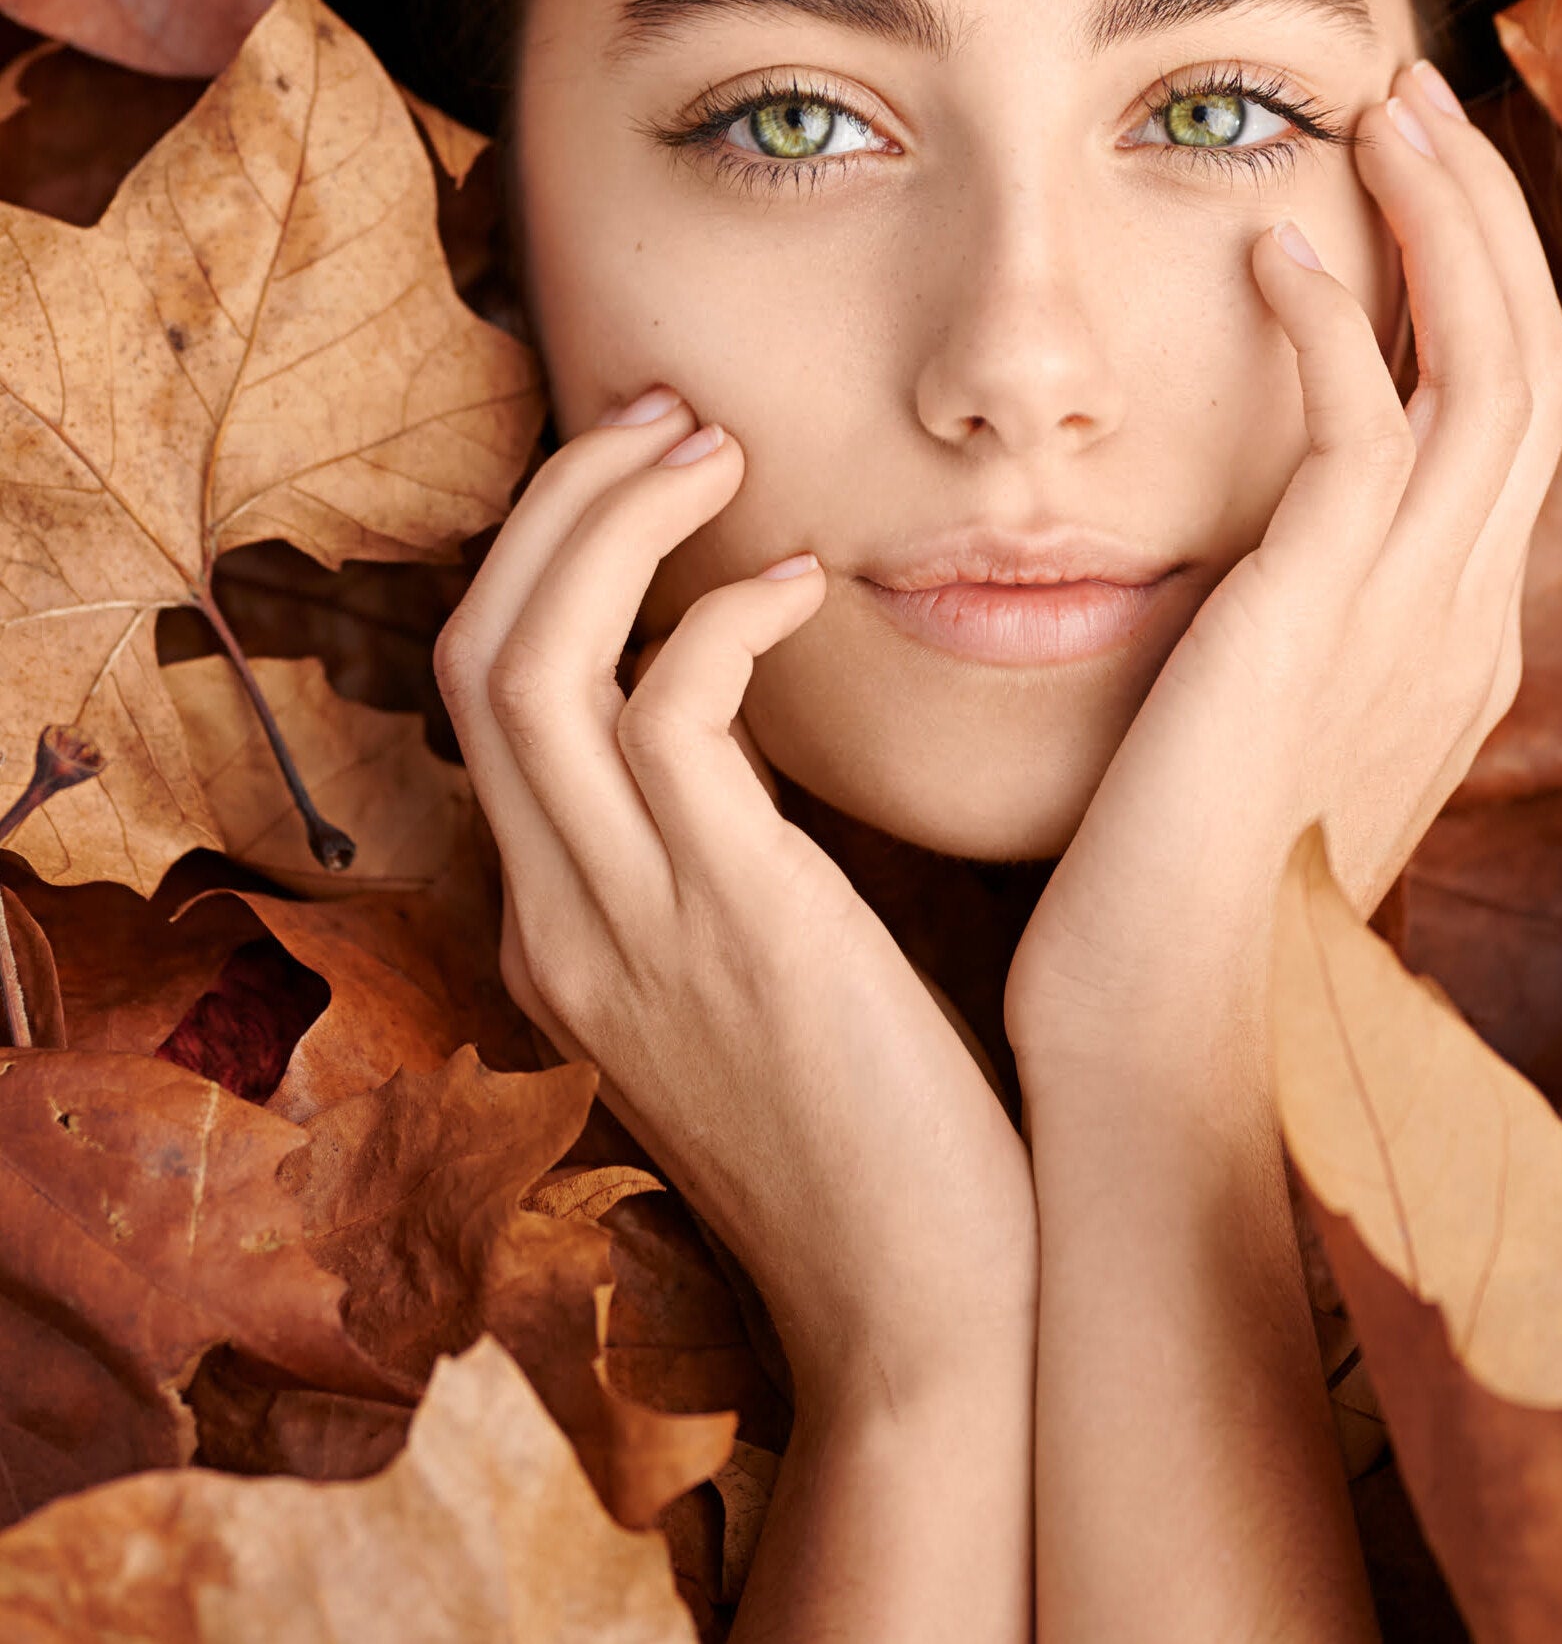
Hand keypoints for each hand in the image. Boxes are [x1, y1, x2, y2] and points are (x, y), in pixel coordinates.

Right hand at [434, 398, 1037, 1407]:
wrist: (925, 1310)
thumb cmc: (880, 1132)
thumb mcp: (759, 977)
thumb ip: (727, 857)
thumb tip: (762, 731)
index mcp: (559, 924)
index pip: (485, 696)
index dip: (545, 556)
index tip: (642, 471)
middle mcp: (559, 914)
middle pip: (477, 650)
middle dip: (555, 502)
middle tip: (664, 411)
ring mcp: (628, 921)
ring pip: (533, 662)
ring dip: (613, 522)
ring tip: (714, 447)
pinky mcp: (733, 919)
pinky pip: (668, 712)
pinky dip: (723, 615)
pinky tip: (803, 583)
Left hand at [1006, 59, 1561, 1091]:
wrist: (1166, 1054)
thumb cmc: (1177, 904)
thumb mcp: (1262, 744)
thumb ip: (1282, 637)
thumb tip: (1239, 562)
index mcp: (1457, 644)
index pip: (1511, 419)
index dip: (1480, 283)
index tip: (1409, 184)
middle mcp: (1468, 622)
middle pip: (1534, 362)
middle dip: (1483, 216)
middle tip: (1410, 97)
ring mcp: (1413, 624)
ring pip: (1490, 367)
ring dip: (1440, 223)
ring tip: (1372, 110)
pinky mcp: (1321, 625)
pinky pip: (1368, 428)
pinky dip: (1334, 322)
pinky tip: (1273, 250)